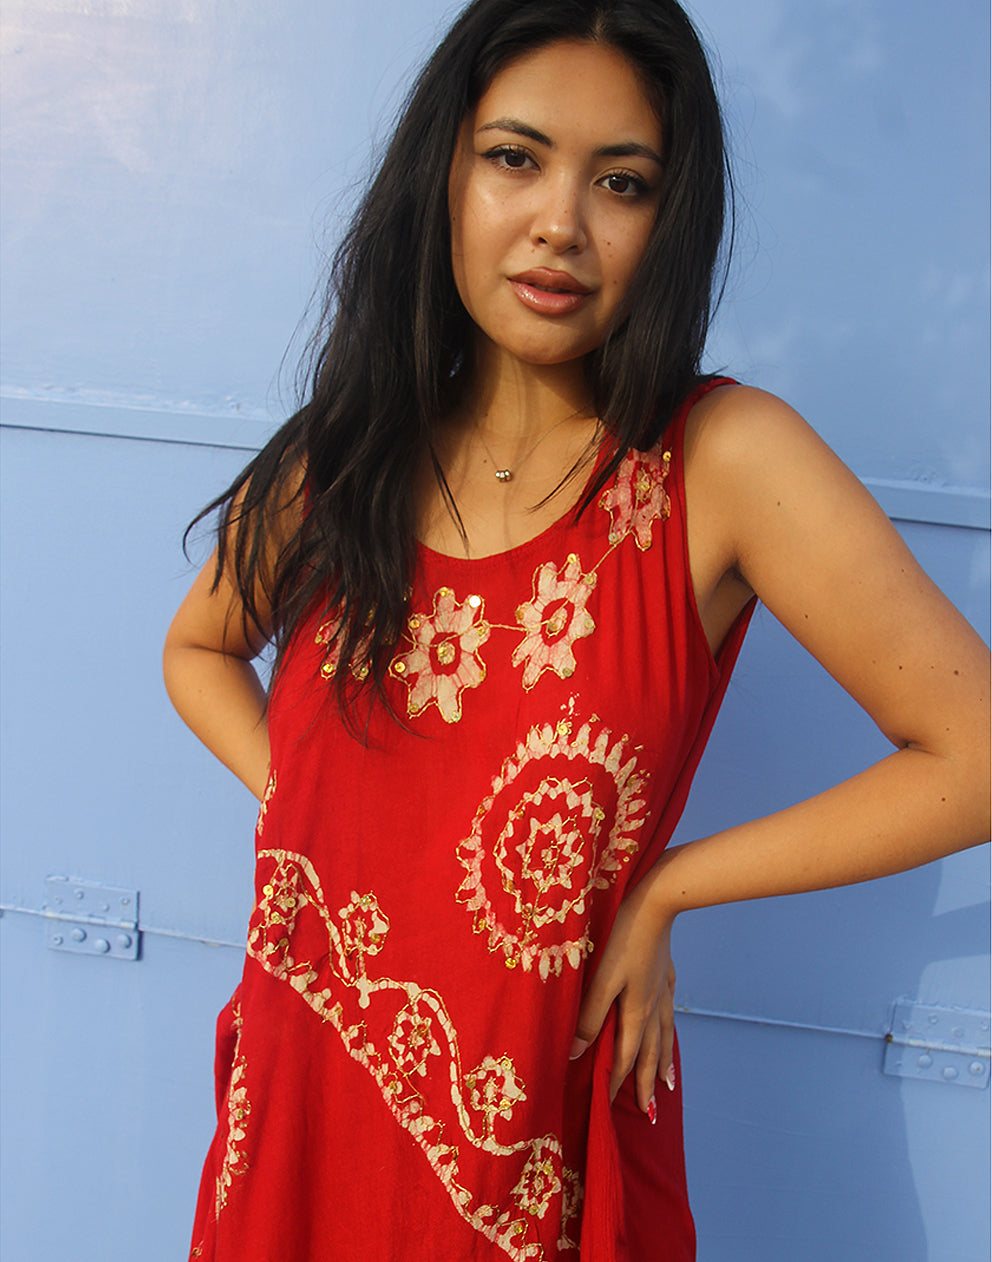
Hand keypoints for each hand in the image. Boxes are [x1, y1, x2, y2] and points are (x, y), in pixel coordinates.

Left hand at [570, 877, 676, 1114]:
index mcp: (635, 1012)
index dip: (615, 1083)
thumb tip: (576, 1054)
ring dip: (664, 1064)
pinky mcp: (665, 972)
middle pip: (650, 1054)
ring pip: (664, 1036)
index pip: (624, 1058)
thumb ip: (589, 1017)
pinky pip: (669, 1013)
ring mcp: (661, 990)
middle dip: (645, 1084)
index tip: (607, 1108)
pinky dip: (670, 1030)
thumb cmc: (622, 938)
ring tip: (668, 1087)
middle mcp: (653, 1007)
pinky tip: (669, 1028)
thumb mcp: (601, 979)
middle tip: (647, 1113)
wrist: (656, 902)